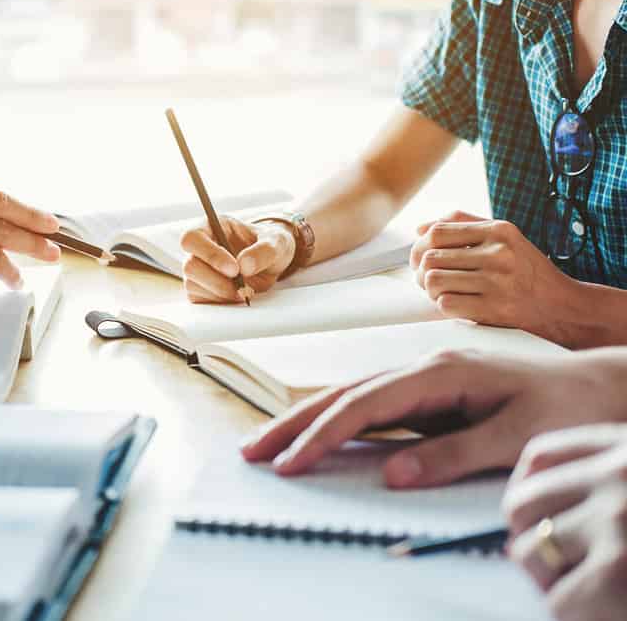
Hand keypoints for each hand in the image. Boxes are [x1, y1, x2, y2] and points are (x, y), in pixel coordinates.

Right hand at [180, 217, 294, 302]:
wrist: (272, 264)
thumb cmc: (270, 245)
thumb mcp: (277, 242)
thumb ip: (264, 250)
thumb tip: (244, 265)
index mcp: (211, 227)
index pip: (192, 238)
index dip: (210, 255)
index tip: (234, 270)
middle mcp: (199, 248)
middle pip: (190, 266)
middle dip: (217, 281)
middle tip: (242, 286)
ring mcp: (197, 269)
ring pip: (192, 285)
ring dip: (220, 293)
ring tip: (244, 291)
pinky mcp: (199, 289)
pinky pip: (199, 299)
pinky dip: (219, 302)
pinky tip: (236, 296)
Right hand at [238, 348, 626, 488]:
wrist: (601, 383)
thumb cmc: (565, 407)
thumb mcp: (516, 437)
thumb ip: (453, 454)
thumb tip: (392, 474)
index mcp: (439, 373)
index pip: (364, 405)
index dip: (322, 435)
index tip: (290, 464)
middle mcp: (422, 369)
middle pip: (343, 393)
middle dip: (293, 422)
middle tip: (251, 450)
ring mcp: (423, 378)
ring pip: (351, 395)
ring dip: (307, 419)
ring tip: (268, 442)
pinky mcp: (429, 392)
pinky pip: (371, 405)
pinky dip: (337, 421)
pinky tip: (319, 435)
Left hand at [410, 210, 577, 342]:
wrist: (560, 304)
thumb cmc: (526, 270)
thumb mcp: (504, 237)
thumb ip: (464, 226)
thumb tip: (420, 228)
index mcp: (498, 230)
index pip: (438, 232)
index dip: (419, 246)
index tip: (419, 259)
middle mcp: (498, 253)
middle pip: (431, 258)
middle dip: (421, 271)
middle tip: (426, 280)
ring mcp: (496, 282)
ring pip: (433, 281)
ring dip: (430, 290)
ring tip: (441, 291)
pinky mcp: (494, 308)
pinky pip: (446, 304)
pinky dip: (444, 305)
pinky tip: (456, 304)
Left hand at [505, 425, 626, 620]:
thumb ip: (605, 484)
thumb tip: (535, 515)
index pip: (541, 455)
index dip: (527, 491)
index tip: (535, 517)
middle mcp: (619, 475)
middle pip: (522, 503)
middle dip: (533, 541)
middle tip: (564, 568)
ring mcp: (617, 519)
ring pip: (532, 552)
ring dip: (554, 582)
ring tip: (595, 592)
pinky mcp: (617, 571)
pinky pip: (559, 600)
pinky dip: (577, 614)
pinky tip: (606, 612)